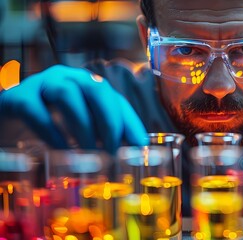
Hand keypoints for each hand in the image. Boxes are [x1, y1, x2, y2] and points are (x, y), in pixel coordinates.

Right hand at [0, 65, 147, 152]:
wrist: (8, 120)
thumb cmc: (50, 125)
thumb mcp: (80, 131)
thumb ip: (102, 137)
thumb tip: (130, 156)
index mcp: (89, 87)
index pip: (117, 100)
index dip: (131, 122)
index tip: (140, 146)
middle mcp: (70, 79)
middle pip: (97, 89)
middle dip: (109, 121)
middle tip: (112, 150)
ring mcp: (43, 83)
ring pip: (68, 94)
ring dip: (82, 126)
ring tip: (89, 152)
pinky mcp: (18, 96)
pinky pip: (36, 110)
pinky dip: (52, 132)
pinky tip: (61, 151)